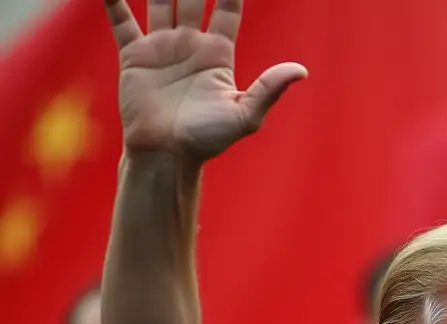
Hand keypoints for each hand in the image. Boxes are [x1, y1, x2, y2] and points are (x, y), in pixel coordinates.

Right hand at [104, 0, 307, 159]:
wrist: (167, 154)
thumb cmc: (208, 139)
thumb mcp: (244, 114)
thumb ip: (269, 89)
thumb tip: (302, 70)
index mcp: (218, 54)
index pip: (227, 9)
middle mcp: (190, 44)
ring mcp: (162, 46)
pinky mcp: (135, 54)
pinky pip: (121, 19)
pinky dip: (112, 0)